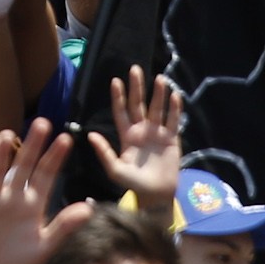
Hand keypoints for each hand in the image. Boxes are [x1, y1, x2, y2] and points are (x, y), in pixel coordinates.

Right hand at [0, 123, 91, 263]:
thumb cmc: (18, 260)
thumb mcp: (44, 246)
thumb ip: (64, 227)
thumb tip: (88, 209)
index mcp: (32, 202)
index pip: (46, 175)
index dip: (55, 157)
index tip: (66, 138)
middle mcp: (12, 196)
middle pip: (23, 166)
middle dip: (32, 146)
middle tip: (43, 123)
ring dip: (0, 156)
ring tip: (6, 135)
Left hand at [88, 67, 183, 202]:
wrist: (156, 195)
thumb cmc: (133, 184)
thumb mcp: (115, 170)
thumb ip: (104, 152)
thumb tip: (89, 135)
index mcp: (127, 136)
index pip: (121, 112)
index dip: (118, 97)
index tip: (115, 80)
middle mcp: (141, 130)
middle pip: (138, 104)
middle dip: (137, 87)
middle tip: (135, 68)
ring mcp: (157, 133)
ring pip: (157, 108)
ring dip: (158, 94)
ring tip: (159, 78)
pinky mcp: (172, 138)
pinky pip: (173, 120)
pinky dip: (174, 108)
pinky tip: (174, 95)